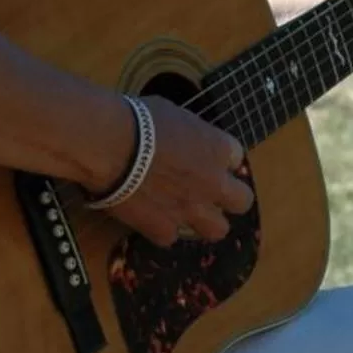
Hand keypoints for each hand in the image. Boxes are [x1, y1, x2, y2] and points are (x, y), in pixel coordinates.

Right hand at [98, 96, 252, 248]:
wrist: (110, 147)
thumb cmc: (138, 119)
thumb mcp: (174, 115)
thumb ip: (188, 135)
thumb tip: (180, 140)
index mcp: (218, 148)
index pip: (236, 158)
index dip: (220, 158)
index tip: (206, 156)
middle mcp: (212, 183)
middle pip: (242, 201)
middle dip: (230, 197)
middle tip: (211, 191)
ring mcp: (191, 210)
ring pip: (217, 229)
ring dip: (206, 221)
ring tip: (188, 212)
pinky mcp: (163, 229)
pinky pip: (171, 237)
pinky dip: (162, 228)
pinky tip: (151, 217)